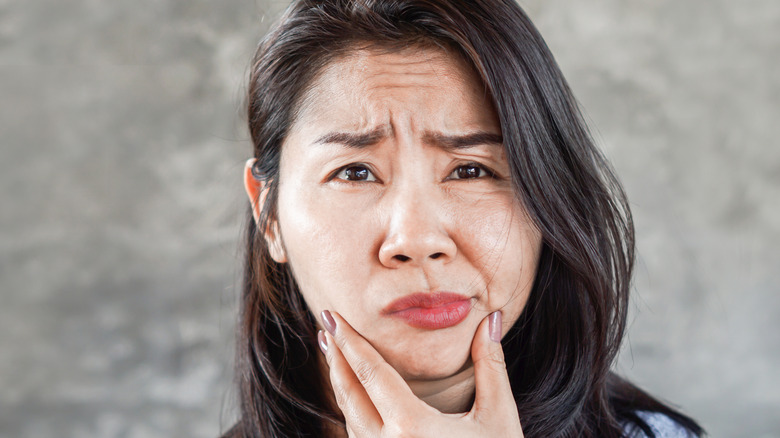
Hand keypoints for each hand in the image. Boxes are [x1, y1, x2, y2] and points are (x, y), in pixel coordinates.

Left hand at [318, 310, 523, 437]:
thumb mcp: (499, 417)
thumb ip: (490, 364)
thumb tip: (493, 318)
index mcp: (411, 426)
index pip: (370, 372)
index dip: (350, 341)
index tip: (332, 316)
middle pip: (350, 393)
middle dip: (336, 357)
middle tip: (327, 327)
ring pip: (350, 418)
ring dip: (341, 384)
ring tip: (336, 356)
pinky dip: (352, 412)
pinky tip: (355, 399)